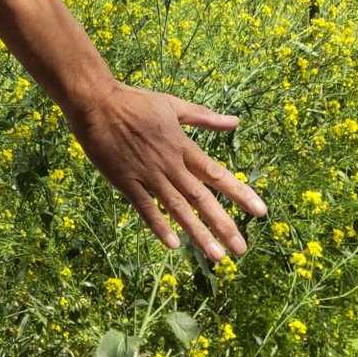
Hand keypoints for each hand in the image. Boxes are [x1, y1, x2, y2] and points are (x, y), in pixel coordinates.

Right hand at [68, 82, 266, 263]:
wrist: (97, 101)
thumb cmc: (135, 101)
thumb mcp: (173, 105)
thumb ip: (204, 118)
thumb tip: (235, 122)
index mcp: (182, 146)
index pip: (217, 174)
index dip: (239, 193)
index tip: (260, 211)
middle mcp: (170, 164)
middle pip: (201, 198)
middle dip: (223, 224)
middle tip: (241, 250)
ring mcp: (148, 174)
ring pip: (177, 207)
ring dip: (198, 232)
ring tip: (217, 255)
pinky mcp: (126, 181)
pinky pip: (145, 207)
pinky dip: (159, 224)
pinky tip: (173, 244)